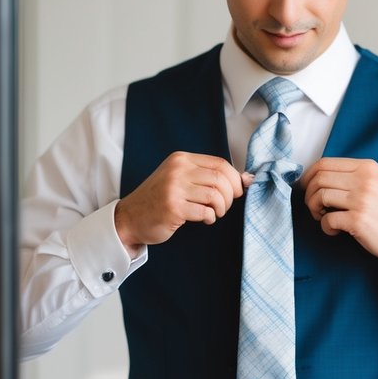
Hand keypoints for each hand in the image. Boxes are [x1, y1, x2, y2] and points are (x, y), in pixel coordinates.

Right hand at [114, 152, 246, 252]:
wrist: (130, 217)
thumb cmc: (160, 199)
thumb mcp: (180, 178)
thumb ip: (208, 176)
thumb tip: (247, 179)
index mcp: (181, 159)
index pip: (220, 164)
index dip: (235, 179)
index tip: (238, 191)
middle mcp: (177, 170)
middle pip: (220, 179)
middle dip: (230, 196)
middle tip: (224, 206)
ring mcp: (174, 188)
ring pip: (215, 195)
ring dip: (221, 208)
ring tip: (214, 213)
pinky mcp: (173, 208)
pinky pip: (205, 211)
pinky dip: (210, 217)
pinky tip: (204, 219)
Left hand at [300, 157, 377, 261]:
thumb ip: (354, 177)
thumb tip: (319, 178)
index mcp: (366, 168)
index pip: (325, 163)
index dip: (308, 176)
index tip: (305, 187)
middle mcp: (363, 180)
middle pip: (319, 178)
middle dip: (309, 194)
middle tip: (315, 207)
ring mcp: (361, 200)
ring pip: (320, 197)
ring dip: (314, 210)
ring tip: (324, 218)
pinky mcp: (358, 220)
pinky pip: (327, 219)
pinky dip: (325, 227)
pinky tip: (334, 231)